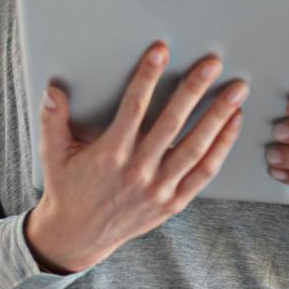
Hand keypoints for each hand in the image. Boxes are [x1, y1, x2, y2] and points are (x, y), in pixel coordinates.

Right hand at [23, 42, 246, 273]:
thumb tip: (53, 90)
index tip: (161, 52)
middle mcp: (137, 171)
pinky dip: (221, 147)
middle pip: (172, 123)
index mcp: (109, 154)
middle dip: (194, 90)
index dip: (147, 77)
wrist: (78, 235)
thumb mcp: (53, 154)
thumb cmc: (68, 189)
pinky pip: (204, 172)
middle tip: (212, 64)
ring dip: (217, 116)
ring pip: (195, 147)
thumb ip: (53, 119)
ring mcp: (159, 188)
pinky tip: (233, 124)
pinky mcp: (172, 202)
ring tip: (236, 92)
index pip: (133, 107)